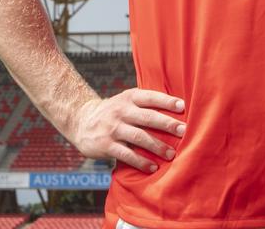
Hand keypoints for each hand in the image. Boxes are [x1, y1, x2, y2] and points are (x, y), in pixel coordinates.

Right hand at [67, 88, 186, 172]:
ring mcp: (113, 128)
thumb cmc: (114, 112)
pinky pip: (126, 154)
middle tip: (183, 131)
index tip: (182, 106)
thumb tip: (178, 109)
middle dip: (167, 124)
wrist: (81, 121)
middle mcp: (121, 111)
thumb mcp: (126, 101)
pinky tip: (152, 167)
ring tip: (171, 154)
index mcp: (129, 98)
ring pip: (139, 137)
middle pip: (147, 117)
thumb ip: (145, 104)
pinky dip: (141, 162)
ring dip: (157, 146)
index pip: (150, 97)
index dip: (166, 101)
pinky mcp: (106, 145)